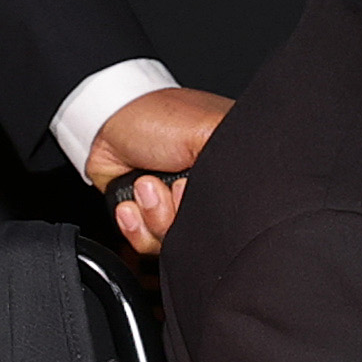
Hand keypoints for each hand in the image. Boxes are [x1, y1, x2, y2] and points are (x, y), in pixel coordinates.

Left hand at [86, 86, 232, 255]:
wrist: (105, 124)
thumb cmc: (158, 118)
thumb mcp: (207, 131)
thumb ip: (237, 162)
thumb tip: (257, 194)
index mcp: (230, 166)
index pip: (238, 208)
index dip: (212, 209)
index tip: (189, 188)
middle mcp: (207, 188)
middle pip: (207, 229)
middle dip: (177, 215)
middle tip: (169, 186)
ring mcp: (179, 205)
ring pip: (177, 240)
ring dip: (154, 216)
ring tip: (145, 185)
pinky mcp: (152, 216)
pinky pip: (150, 243)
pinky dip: (136, 227)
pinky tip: (131, 204)